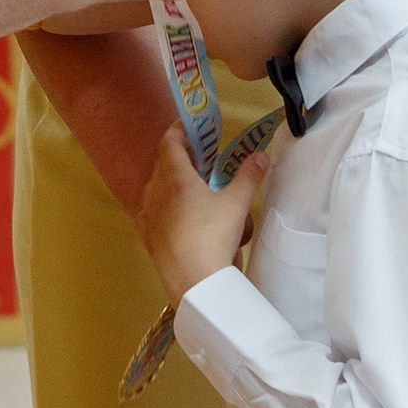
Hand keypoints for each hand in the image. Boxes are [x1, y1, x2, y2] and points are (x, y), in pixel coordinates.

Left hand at [133, 122, 268, 302]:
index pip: (170, 143)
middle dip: (180, 155)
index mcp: (175, 178)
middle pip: (162, 164)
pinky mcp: (147, 237)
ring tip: (191, 183)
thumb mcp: (237, 205)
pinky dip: (164, 204)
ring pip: (155, 188)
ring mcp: (148, 216)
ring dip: (170, 179)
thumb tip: (261, 156)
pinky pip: (152, 211)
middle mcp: (155, 193)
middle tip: (200, 154)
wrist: (194, 283)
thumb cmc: (214, 237)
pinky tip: (177, 213)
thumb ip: (248, 177)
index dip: (179, 130)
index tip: (191, 125)